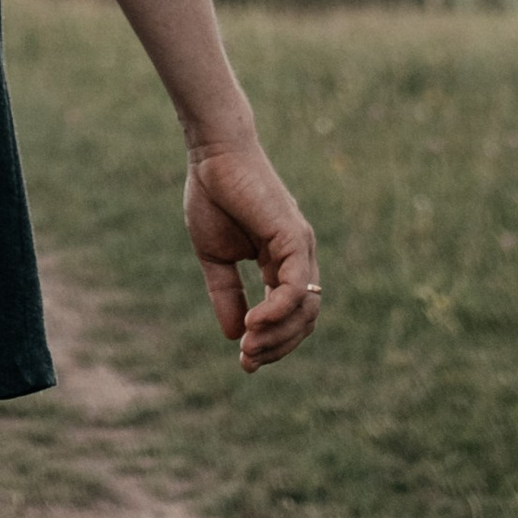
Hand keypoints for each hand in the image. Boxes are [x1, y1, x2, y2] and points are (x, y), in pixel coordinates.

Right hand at [184, 136, 319, 369]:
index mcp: (281, 262)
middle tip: (247, 361)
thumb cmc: (213, 195)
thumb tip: (234, 336)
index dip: (272, 342)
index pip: (290, 315)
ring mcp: (300, 248)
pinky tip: (253, 324)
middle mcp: (298, 257)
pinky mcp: (294, 238)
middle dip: (277, 347)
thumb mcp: (215, 257)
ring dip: (277, 336)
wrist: (212, 154)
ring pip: (304, 310)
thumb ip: (226, 293)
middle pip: (303, 320)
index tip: (244, 362)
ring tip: (248, 347)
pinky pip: (295, 288)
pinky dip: (277, 312)